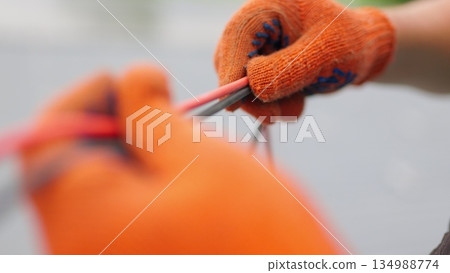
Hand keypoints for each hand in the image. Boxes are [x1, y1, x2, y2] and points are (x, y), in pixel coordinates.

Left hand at [21, 65, 339, 253]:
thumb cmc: (257, 234)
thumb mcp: (200, 157)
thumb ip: (151, 113)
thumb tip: (133, 78)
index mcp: (86, 222)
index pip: (47, 141)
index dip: (84, 101)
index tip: (123, 82)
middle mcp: (81, 250)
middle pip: (72, 166)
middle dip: (113, 127)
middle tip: (158, 106)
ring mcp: (106, 261)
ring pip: (99, 188)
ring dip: (132, 154)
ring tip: (180, 145)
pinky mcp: (132, 264)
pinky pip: (119, 213)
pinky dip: (143, 183)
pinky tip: (181, 176)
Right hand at [215, 0, 394, 118]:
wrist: (362, 53)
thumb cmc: (349, 42)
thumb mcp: (324, 53)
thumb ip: (288, 69)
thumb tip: (252, 85)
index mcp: (269, 8)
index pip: (238, 34)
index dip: (230, 66)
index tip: (230, 101)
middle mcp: (258, 28)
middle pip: (232, 61)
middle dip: (250, 95)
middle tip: (273, 117)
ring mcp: (259, 50)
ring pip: (241, 83)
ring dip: (264, 105)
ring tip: (294, 110)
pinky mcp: (264, 70)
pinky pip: (256, 94)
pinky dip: (273, 106)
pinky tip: (296, 105)